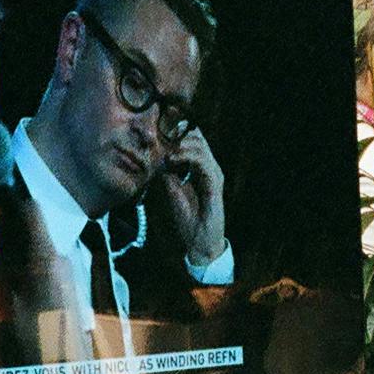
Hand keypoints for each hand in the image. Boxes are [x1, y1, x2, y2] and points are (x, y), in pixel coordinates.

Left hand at [157, 122, 227, 268]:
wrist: (200, 241)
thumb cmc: (189, 219)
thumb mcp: (173, 192)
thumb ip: (168, 174)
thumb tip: (158, 158)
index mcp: (201, 169)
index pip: (193, 141)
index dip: (178, 133)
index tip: (159, 131)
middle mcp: (210, 169)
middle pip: (198, 139)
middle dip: (179, 134)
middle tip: (161, 135)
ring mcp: (214, 176)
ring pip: (201, 147)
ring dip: (182, 144)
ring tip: (166, 147)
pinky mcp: (215, 185)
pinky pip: (204, 164)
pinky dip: (188, 157)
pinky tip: (173, 158)